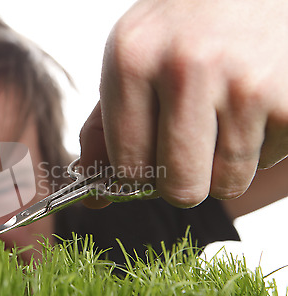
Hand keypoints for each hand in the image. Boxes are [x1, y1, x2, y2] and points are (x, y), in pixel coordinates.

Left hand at [80, 0, 287, 207]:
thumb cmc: (185, 26)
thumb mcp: (132, 59)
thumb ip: (105, 131)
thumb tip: (94, 200)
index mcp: (132, 61)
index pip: (128, 168)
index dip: (140, 176)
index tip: (150, 160)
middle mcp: (184, 69)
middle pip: (180, 188)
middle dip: (183, 180)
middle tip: (190, 146)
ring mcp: (244, 83)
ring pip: (228, 183)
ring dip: (224, 163)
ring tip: (224, 113)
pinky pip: (268, 162)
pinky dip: (261, 144)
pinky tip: (254, 103)